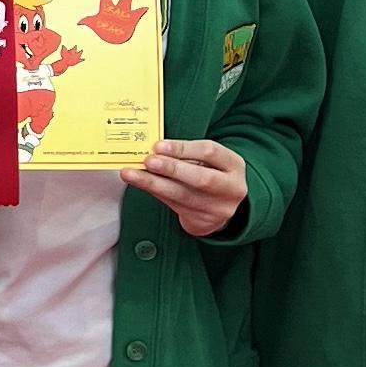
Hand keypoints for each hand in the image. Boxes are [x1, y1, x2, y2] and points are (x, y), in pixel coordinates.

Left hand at [126, 136, 249, 236]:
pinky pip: (173, 205)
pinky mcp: (202, 221)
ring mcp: (218, 208)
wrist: (222, 207)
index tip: (159, 145)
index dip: (183, 148)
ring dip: (153, 183)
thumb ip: (188, 155)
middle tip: (148, 161)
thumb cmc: (212, 174)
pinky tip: (140, 184)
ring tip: (131, 174)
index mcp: (234, 165)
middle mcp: (231, 188)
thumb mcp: (210, 161)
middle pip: (201, 179)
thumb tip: (154, 148)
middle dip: (172, 169)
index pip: (210, 152)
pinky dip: (154, 192)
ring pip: (182, 195)